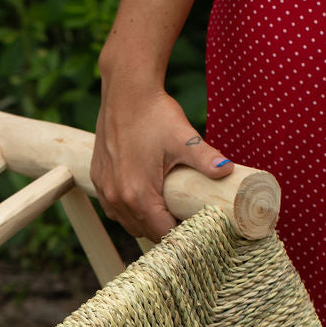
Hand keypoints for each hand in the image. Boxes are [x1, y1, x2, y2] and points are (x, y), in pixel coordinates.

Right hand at [90, 60, 232, 240]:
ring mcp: (105, 189)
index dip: (181, 234)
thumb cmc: (155, 114)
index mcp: (139, 195)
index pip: (162, 234)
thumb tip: (228, 170)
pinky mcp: (97, 179)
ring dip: (145, 221)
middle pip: (144, 232)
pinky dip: (128, 210)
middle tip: (184, 216)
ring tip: (165, 208)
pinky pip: (114, 209)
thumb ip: (207, 159)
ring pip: (127, 223)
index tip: (195, 226)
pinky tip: (143, 198)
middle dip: (164, 229)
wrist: (126, 92)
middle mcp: (118, 197)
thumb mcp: (185, 139)